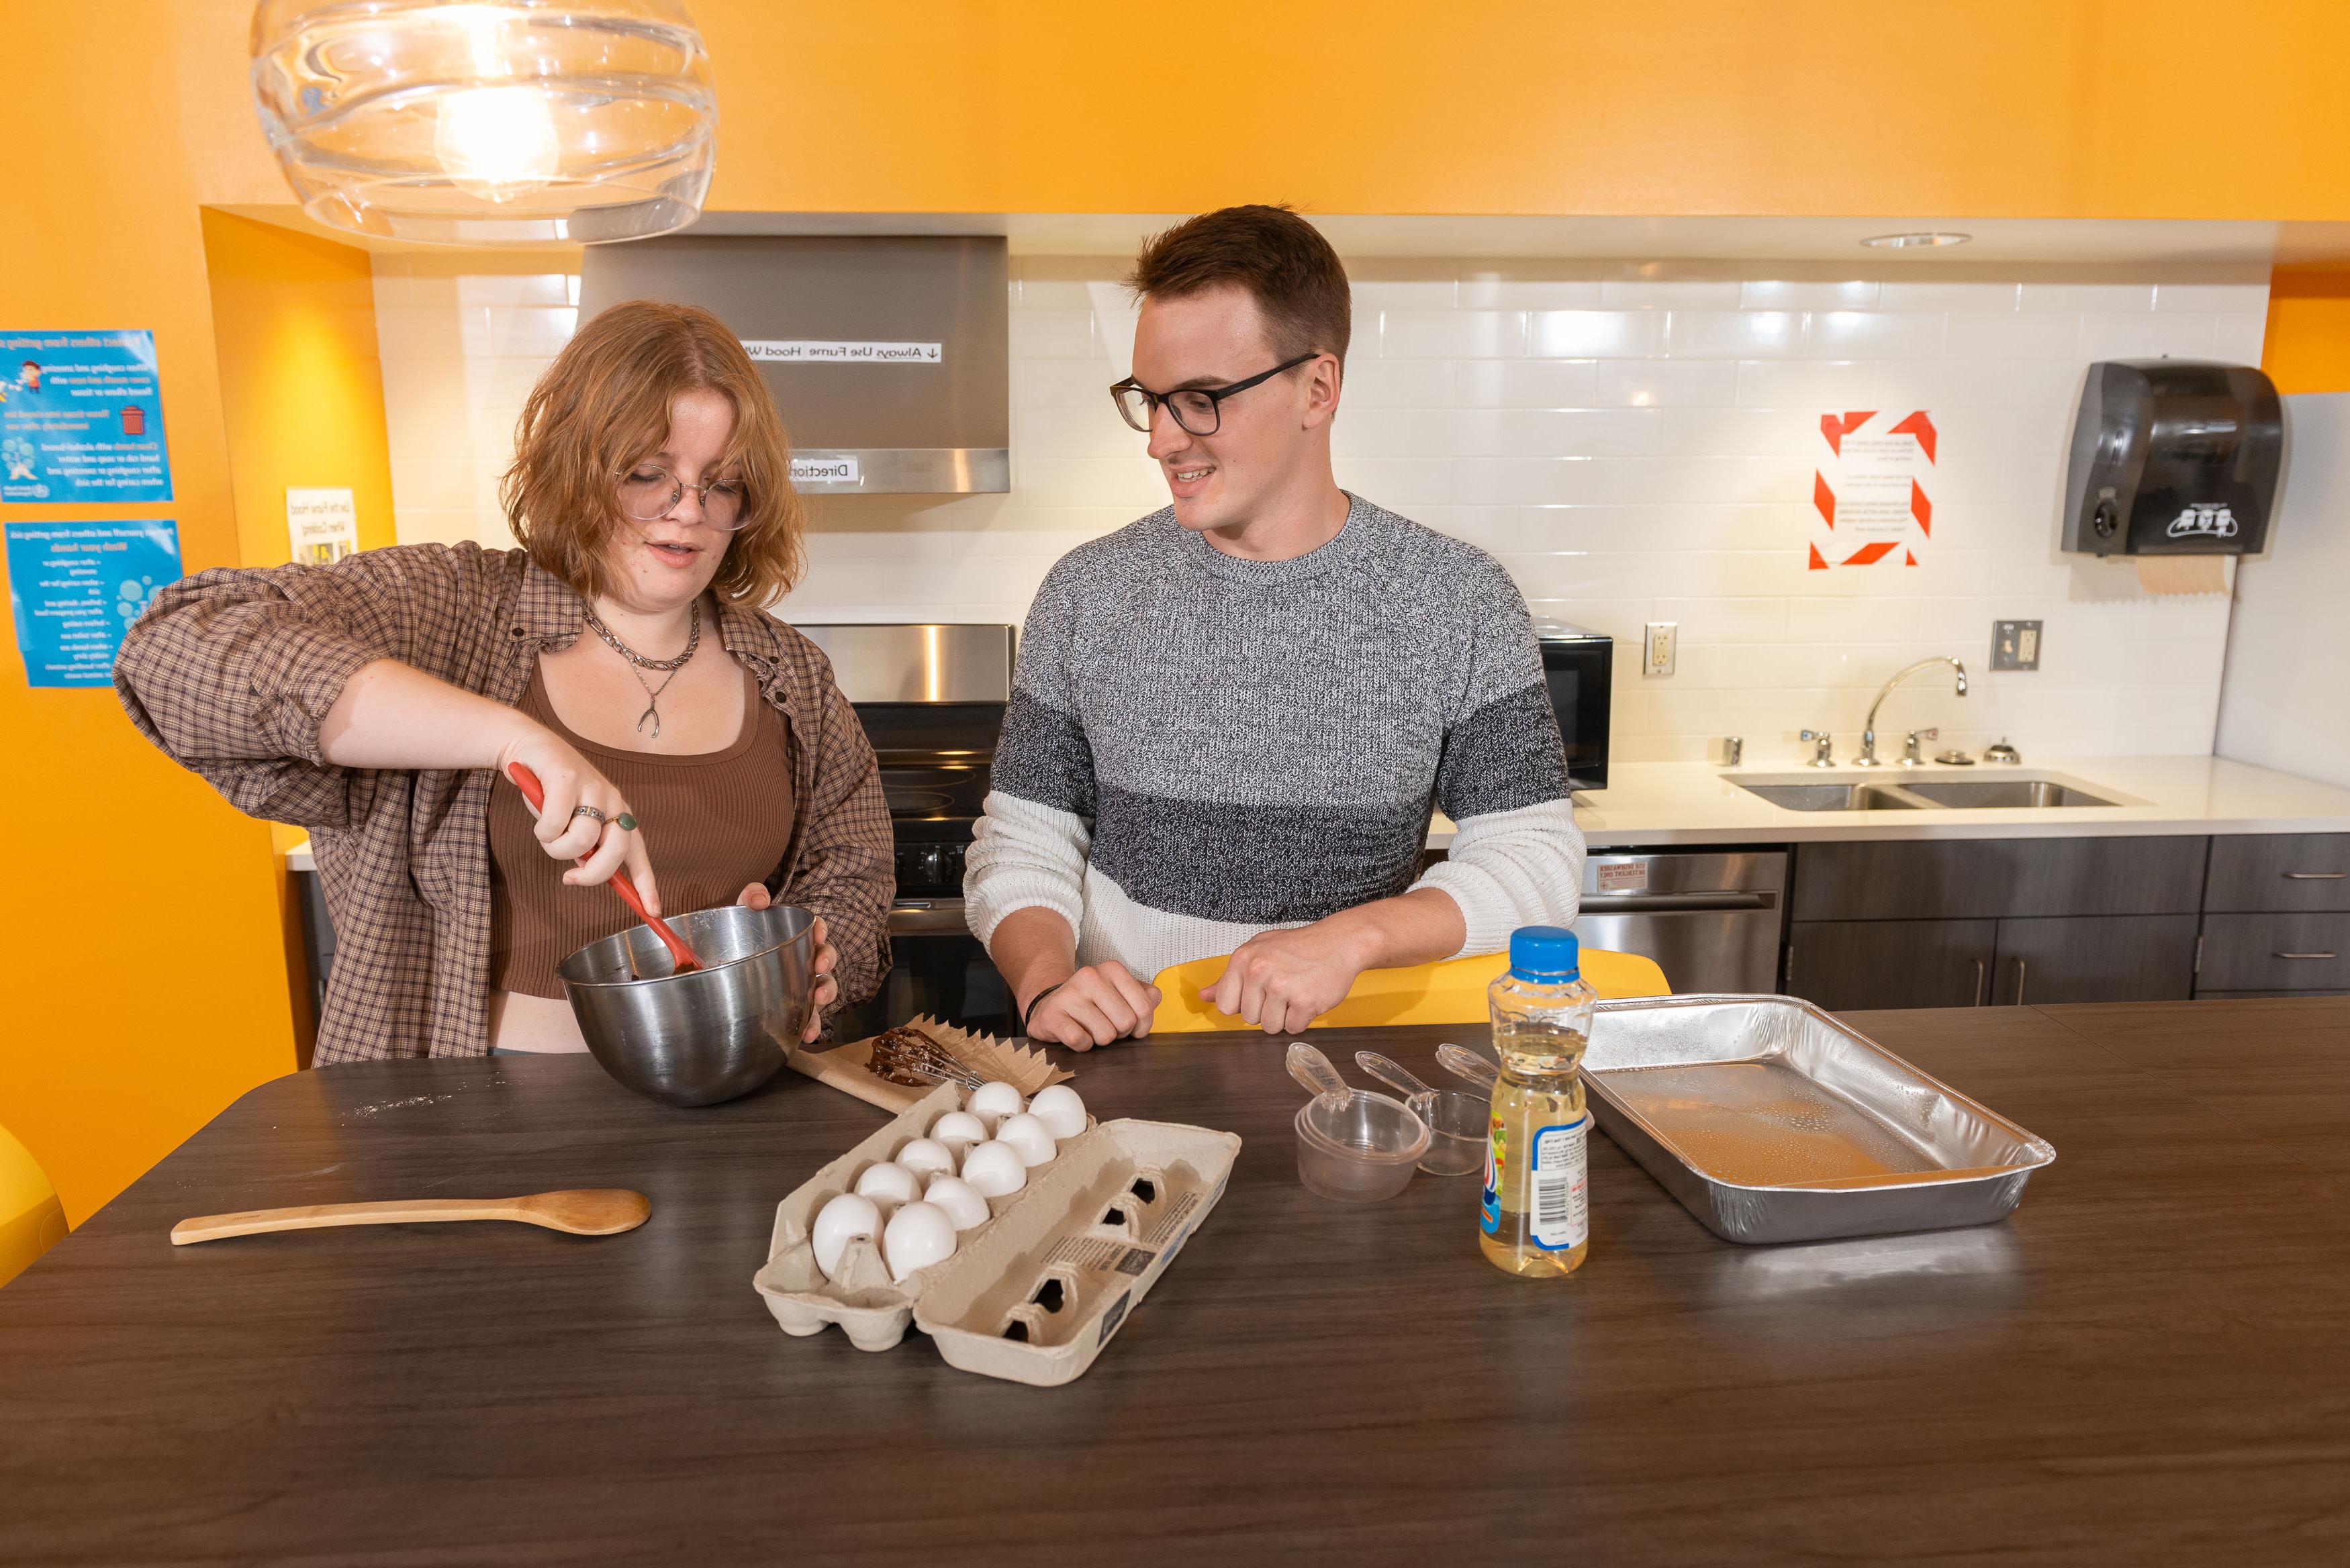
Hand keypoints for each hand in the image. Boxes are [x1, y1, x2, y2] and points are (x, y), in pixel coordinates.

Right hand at [497, 726, 658, 911]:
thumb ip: (585, 847)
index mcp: (619, 815)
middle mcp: (613, 801)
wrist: (531, 749)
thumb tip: (585, 872)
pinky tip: (539, 818)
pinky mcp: (567, 778)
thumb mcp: (573, 824)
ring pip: (582, 839)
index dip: (646, 885)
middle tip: (570, 878)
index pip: (638, 855)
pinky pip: (555, 823)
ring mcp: (592, 788)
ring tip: (547, 835)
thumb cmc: (553, 794)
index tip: (653, 911)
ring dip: (557, 849)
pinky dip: (543, 831)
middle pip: (615, 851)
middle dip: (592, 874)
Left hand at [739, 887, 835, 1041]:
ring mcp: (801, 987)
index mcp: (796, 937)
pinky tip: (806, 1035)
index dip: (821, 929)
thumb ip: (751, 897)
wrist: (724, 972)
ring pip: (823, 989)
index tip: (818, 931)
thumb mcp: (742, 913)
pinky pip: (809, 1020)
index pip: (817, 929)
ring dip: (825, 993)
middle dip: (827, 959)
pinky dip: (811, 1027)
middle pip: (825, 958)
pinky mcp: (794, 1011)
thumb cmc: (740, 939)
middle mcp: (804, 961)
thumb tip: (760, 899)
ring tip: (818, 999)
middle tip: (820, 963)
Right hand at [1023, 962, 1160, 1051]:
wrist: (1052, 1005)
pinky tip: (1076, 1033)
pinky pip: (1081, 1041)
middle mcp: (1090, 976)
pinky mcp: (1052, 1015)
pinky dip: (1082, 1045)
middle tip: (1106, 1024)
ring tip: (1089, 1027)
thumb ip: (1145, 996)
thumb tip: (1154, 999)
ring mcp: (1069, 994)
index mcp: (1113, 969)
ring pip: (1105, 1035)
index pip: (1145, 1008)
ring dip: (1100, 1039)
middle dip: (1119, 1033)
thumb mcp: (1121, 994)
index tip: (1129, 1023)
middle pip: (1126, 1023)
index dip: (1141, 1025)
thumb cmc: (1093, 1003)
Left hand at [1205, 922, 1372, 1035]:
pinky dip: (1301, 1019)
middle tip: (1282, 990)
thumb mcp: (1258, 951)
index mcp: (1243, 959)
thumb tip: (1204, 996)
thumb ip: (1229, 977)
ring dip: (1284, 1017)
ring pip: (1270, 1027)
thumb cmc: (1298, 947)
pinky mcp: (1304, 1001)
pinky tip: (1307, 998)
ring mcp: (1281, 987)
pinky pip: (1293, 1029)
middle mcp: (1259, 971)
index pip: (1225, 1005)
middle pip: (1249, 1019)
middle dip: (1266, 1010)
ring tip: (1295, 993)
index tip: (1257, 995)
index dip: (1242, 1005)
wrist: (1338, 942)